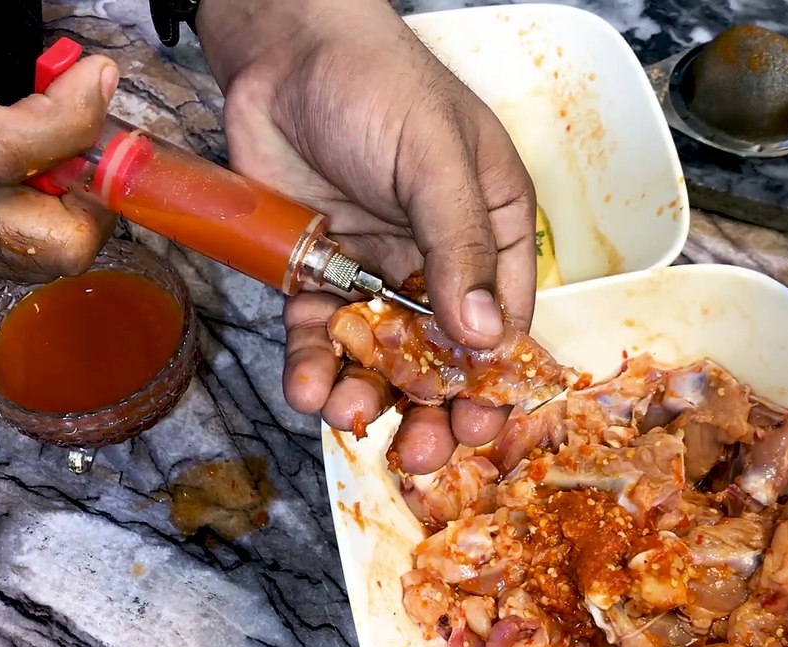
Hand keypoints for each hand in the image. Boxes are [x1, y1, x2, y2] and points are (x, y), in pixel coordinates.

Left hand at [198, 0, 537, 473]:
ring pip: (379, 357)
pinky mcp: (316, 274)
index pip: (505, 320)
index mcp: (491, 229)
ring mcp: (375, 271)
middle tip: (416, 453)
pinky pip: (319, 335)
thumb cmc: (379, 85)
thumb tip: (485, 337)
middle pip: (443, 355)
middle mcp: (438, 259)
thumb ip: (461, 245)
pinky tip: (308, 388)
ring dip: (368, 397)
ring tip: (350, 417)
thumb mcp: (436, 159)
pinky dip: (314, 368)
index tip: (478, 428)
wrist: (283, 51)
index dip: (493, 381)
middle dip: (431, 409)